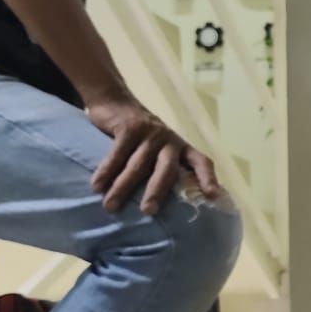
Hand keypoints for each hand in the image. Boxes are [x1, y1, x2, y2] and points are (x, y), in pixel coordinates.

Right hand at [85, 96, 220, 215]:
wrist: (114, 99)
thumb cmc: (139, 136)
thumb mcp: (157, 148)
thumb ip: (163, 168)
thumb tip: (162, 208)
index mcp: (181, 148)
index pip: (201, 162)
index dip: (208, 178)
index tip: (214, 196)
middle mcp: (169, 140)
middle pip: (166, 169)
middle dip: (157, 191)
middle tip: (148, 211)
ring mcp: (150, 133)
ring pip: (137, 165)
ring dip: (123, 187)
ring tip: (110, 206)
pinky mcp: (129, 127)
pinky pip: (117, 154)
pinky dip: (106, 171)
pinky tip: (97, 186)